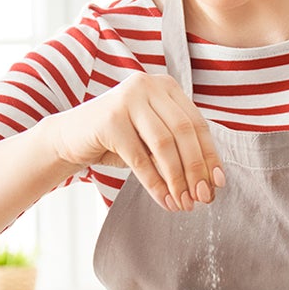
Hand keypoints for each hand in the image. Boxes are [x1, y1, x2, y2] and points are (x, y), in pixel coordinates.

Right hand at [48, 73, 224, 211]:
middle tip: (202, 198)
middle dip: (195, 170)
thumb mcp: (152, 138)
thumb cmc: (118, 140)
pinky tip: (164, 200)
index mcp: (165, 86)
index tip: (218, 183)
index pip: (197, 123)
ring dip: (177, 179)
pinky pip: (140, 158)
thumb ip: (178, 149)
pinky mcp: (110, 120)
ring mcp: (128, 99)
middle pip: (183, 132)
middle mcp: (148, 85)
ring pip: (164, 145)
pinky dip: (155, 183)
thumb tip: (210, 182)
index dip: (210, 155)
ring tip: (183, 204)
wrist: (71, 138)